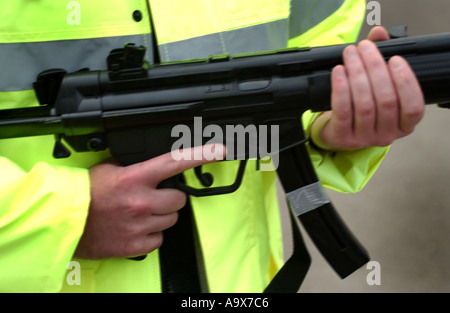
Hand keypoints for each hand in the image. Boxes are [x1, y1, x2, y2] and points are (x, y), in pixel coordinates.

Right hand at [74, 144, 225, 259]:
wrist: (66, 222)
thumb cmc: (86, 195)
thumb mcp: (110, 169)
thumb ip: (136, 166)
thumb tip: (156, 166)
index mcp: (135, 178)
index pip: (175, 162)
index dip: (200, 155)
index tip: (218, 150)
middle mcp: (141, 202)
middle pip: (179, 199)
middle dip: (172, 197)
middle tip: (156, 197)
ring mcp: (140, 225)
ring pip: (171, 219)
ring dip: (162, 216)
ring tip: (142, 213)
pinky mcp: (136, 245)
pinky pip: (159, 239)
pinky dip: (152, 234)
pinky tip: (137, 228)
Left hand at [310, 26, 424, 150]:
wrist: (335, 129)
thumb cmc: (361, 104)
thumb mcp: (376, 83)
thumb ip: (381, 56)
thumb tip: (379, 33)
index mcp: (403, 124)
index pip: (413, 106)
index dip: (405, 81)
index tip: (395, 59)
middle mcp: (387, 134)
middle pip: (386, 100)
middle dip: (375, 68)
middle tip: (364, 47)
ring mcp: (364, 138)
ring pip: (364, 105)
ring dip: (356, 74)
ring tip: (350, 55)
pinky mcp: (343, 137)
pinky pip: (343, 111)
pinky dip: (341, 88)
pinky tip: (339, 71)